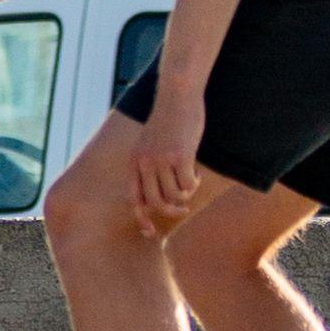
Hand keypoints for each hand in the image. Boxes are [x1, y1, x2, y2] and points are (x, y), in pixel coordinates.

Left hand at [128, 83, 207, 233]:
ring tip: (190, 182)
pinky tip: (195, 172)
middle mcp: (144, 163)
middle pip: (156, 202)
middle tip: (183, 208)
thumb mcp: (149, 144)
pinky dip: (193, 184)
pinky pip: (187, 185)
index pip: (134, 199)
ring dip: (184, 195)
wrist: (177, 97)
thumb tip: (157, 197)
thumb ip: (148, 166)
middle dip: (170, 211)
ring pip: (174, 196)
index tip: (151, 233)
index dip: (141, 219)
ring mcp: (162, 160)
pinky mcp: (180, 156)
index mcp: (134, 162)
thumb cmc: (166, 122)